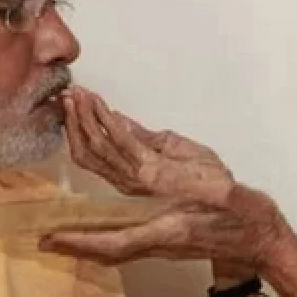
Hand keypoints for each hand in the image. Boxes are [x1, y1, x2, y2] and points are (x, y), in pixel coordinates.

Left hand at [42, 182, 288, 269]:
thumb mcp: (230, 194)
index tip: (53, 242)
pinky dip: (96, 238)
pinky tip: (84, 232)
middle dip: (73, 241)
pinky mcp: (159, 240)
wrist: (261, 244)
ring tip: (52, 234)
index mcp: (169, 230)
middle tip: (40, 237)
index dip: (84, 242)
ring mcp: (157, 244)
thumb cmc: (248, 218)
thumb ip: (201, 183)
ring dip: (82, 239)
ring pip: (110, 247)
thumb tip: (176, 172)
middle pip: (106, 248)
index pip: (117, 240)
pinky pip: (119, 243)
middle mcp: (157, 241)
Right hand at [63, 86, 234, 204]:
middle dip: (74, 123)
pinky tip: (99, 104)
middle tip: (66, 96)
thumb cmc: (208, 182)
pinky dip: (107, 120)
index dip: (77, 132)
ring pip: (98, 147)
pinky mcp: (152, 169)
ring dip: (85, 118)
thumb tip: (118, 119)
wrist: (230, 201)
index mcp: (131, 180)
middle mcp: (127, 182)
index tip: (71, 105)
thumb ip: (145, 137)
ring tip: (77, 95)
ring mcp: (138, 177)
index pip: (93, 157)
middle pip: (88, 153)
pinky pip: (122, 141)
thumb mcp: (174, 150)